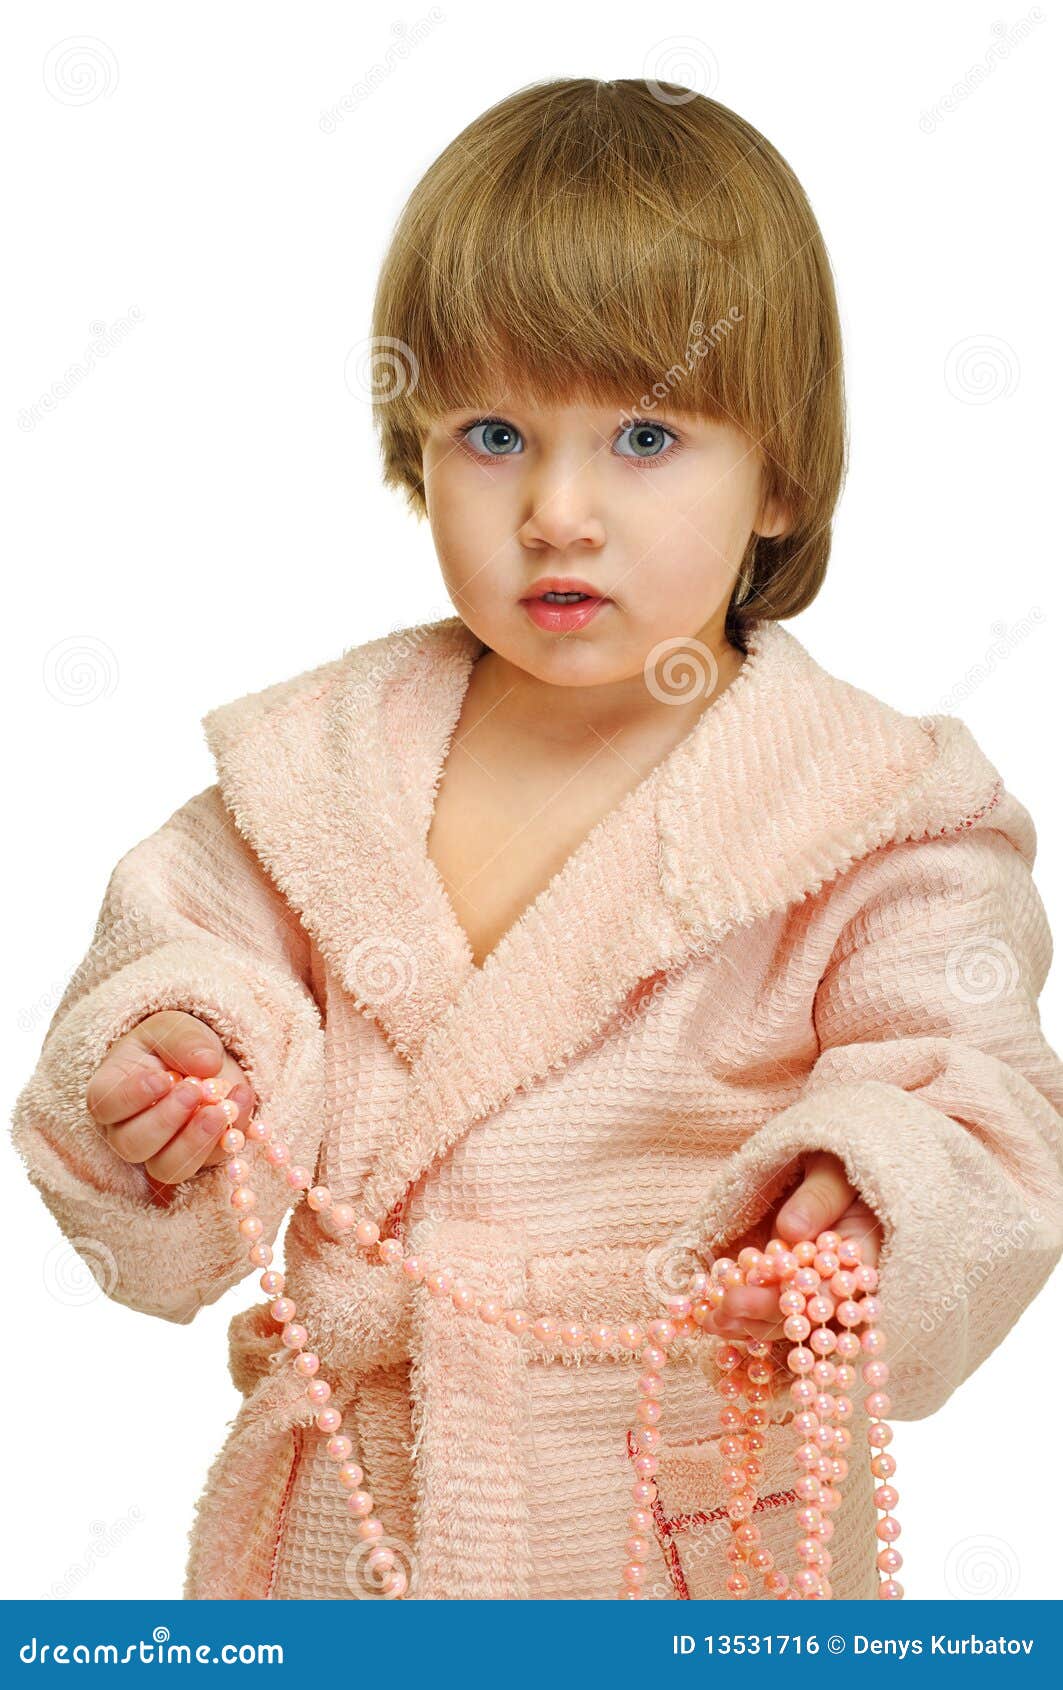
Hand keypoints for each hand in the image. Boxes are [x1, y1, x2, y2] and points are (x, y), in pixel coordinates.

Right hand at [86, 1009, 256, 1205]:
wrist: (203, 1060)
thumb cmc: (175, 1043)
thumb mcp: (176, 1027)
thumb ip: (185, 1041)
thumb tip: (206, 1064)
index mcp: (112, 1092)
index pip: (105, 1105)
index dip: (130, 1097)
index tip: (162, 1079)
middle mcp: (129, 1130)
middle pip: (132, 1145)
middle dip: (166, 1121)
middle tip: (194, 1092)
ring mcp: (162, 1150)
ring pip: (168, 1168)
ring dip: (196, 1143)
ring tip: (221, 1111)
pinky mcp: (198, 1157)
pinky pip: (210, 1161)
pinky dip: (231, 1134)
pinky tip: (243, 1100)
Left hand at [703, 1151, 882, 1342]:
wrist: (830, 1167)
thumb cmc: (837, 1163)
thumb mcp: (832, 1171)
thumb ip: (818, 1198)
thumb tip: (791, 1230)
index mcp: (863, 1254)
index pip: (835, 1286)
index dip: (797, 1293)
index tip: (758, 1288)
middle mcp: (842, 1281)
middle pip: (809, 1311)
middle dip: (765, 1313)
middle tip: (726, 1309)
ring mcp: (815, 1287)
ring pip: (789, 1317)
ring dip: (749, 1323)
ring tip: (711, 1319)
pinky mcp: (792, 1286)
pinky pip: (772, 1310)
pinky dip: (744, 1316)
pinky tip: (713, 1316)